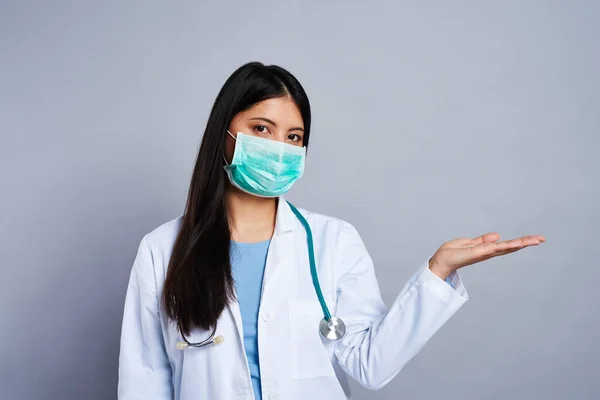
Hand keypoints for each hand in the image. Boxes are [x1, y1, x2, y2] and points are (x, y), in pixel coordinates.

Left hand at [428, 232, 545, 279]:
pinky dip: (504, 246)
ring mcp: (484, 253)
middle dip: (526, 243)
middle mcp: (488, 252)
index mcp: (487, 249)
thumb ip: (482, 240)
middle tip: (542, 239)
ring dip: (520, 243)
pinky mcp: (477, 253)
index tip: (535, 239)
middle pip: (510, 247)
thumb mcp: (469, 243)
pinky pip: (493, 248)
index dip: (521, 242)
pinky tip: (515, 243)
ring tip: (535, 240)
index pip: (506, 245)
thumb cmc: (452, 253)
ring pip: (505, 248)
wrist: (440, 261)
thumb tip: (497, 235)